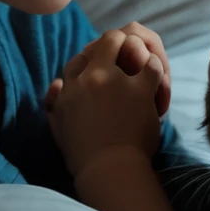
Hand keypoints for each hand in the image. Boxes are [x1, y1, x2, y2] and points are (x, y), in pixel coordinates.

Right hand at [44, 29, 165, 177]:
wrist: (107, 170)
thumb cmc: (82, 154)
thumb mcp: (57, 127)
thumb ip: (53, 102)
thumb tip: (56, 83)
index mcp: (70, 86)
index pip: (80, 57)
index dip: (94, 61)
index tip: (104, 73)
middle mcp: (91, 77)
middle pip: (107, 40)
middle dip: (119, 46)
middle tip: (129, 60)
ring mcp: (116, 80)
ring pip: (132, 45)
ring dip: (141, 55)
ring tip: (144, 68)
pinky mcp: (139, 89)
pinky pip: (153, 65)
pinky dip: (156, 69)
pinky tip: (156, 83)